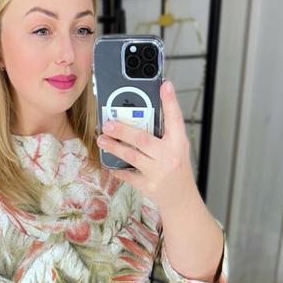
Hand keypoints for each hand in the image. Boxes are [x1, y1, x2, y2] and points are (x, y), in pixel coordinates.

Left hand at [96, 80, 198, 211]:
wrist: (180, 197)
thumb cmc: (176, 167)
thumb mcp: (177, 146)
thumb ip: (164, 130)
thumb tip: (143, 110)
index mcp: (178, 143)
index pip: (175, 118)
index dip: (170, 101)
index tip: (164, 85)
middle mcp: (169, 156)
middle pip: (143, 140)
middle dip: (123, 130)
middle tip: (108, 123)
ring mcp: (158, 172)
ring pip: (132, 156)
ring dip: (114, 147)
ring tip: (102, 140)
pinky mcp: (148, 185)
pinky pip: (128, 175)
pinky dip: (118, 169)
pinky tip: (110, 163)